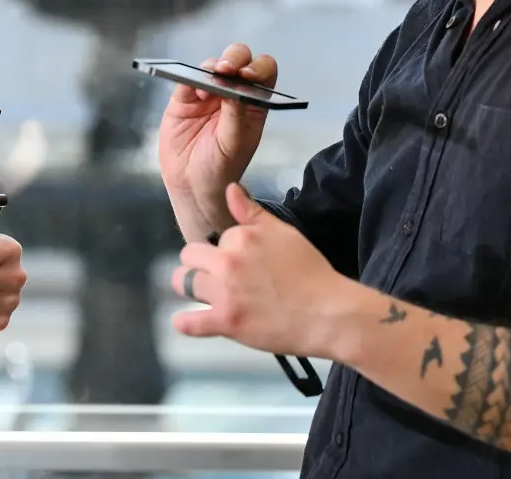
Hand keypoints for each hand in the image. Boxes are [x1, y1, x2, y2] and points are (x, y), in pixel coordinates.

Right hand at [158, 42, 277, 194]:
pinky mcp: (185, 98)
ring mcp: (208, 94)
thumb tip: (236, 87)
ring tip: (207, 86)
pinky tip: (193, 88)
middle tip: (226, 70)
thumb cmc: (220, 169)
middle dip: (234, 58)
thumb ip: (236, 115)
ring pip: (213, 64)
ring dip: (212, 67)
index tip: (248, 76)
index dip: (258, 68)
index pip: (263, 73)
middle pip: (239, 60)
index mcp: (253, 104)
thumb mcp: (234, 144)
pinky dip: (190, 77)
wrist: (191, 185)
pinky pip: (187, 78)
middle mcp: (232, 94)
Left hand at [170, 183, 349, 358]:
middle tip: (216, 276)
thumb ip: (251, 212)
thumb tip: (230, 188)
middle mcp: (227, 261)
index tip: (240, 261)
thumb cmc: (310, 272)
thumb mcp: (283, 232)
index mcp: (240, 237)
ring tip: (203, 294)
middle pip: (188, 256)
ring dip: (190, 287)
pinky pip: (188, 322)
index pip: (215, 237)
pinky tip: (186, 320)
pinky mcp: (226, 322)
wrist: (328, 313)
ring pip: (182, 283)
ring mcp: (224, 293)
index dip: (225, 249)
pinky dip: (184, 322)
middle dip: (199, 264)